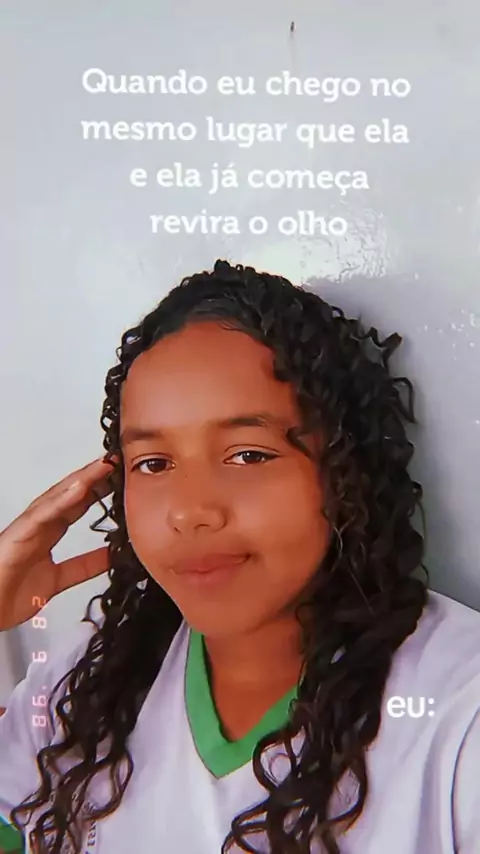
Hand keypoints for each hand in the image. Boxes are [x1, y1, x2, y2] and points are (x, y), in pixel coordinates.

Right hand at [0, 458, 114, 630]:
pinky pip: (41, 514)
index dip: (100, 490)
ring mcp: (28, 527)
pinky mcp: (17, 534)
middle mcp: (39, 526)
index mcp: (47, 534)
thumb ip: (84, 567)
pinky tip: (80, 488)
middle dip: (95, 477)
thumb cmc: (6, 596)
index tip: (122, 477)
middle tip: (118, 461)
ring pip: (58, 497)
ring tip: (104, 465)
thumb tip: (111, 557)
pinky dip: (61, 500)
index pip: (78, 505)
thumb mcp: (59, 580)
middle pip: (71, 495)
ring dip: (82, 479)